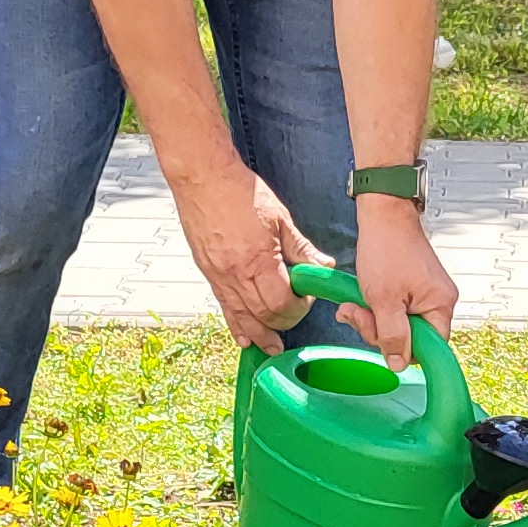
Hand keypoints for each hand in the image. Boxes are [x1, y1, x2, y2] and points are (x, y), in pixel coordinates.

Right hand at [169, 160, 322, 352]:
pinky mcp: (207, 273)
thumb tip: (323, 266)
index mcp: (259, 259)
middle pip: (264, 314)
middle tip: (294, 315)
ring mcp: (219, 276)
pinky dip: (235, 325)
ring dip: (260, 334)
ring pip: (242, 317)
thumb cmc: (241, 192)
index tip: (307, 297)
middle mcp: (237, 274)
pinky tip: (244, 338)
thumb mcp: (281, 217)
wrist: (204, 179)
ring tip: (272, 347)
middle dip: (283, 321)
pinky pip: (223, 307)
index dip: (299, 307)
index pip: (283, 302)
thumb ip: (301, 247)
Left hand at [340, 201, 459, 371]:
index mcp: (440, 305)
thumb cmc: (386, 248)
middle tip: (360, 314)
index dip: (403, 349)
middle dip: (379, 330)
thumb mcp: (384, 300)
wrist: (383, 215)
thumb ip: (392, 335)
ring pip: (399, 325)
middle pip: (412, 338)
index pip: (430, 348)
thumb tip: (399, 364)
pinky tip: (361, 299)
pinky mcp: (413, 288)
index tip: (381, 339)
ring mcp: (426, 294)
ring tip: (355, 304)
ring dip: (373, 319)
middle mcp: (439, 301)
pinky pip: (397, 311)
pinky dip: (377, 308)